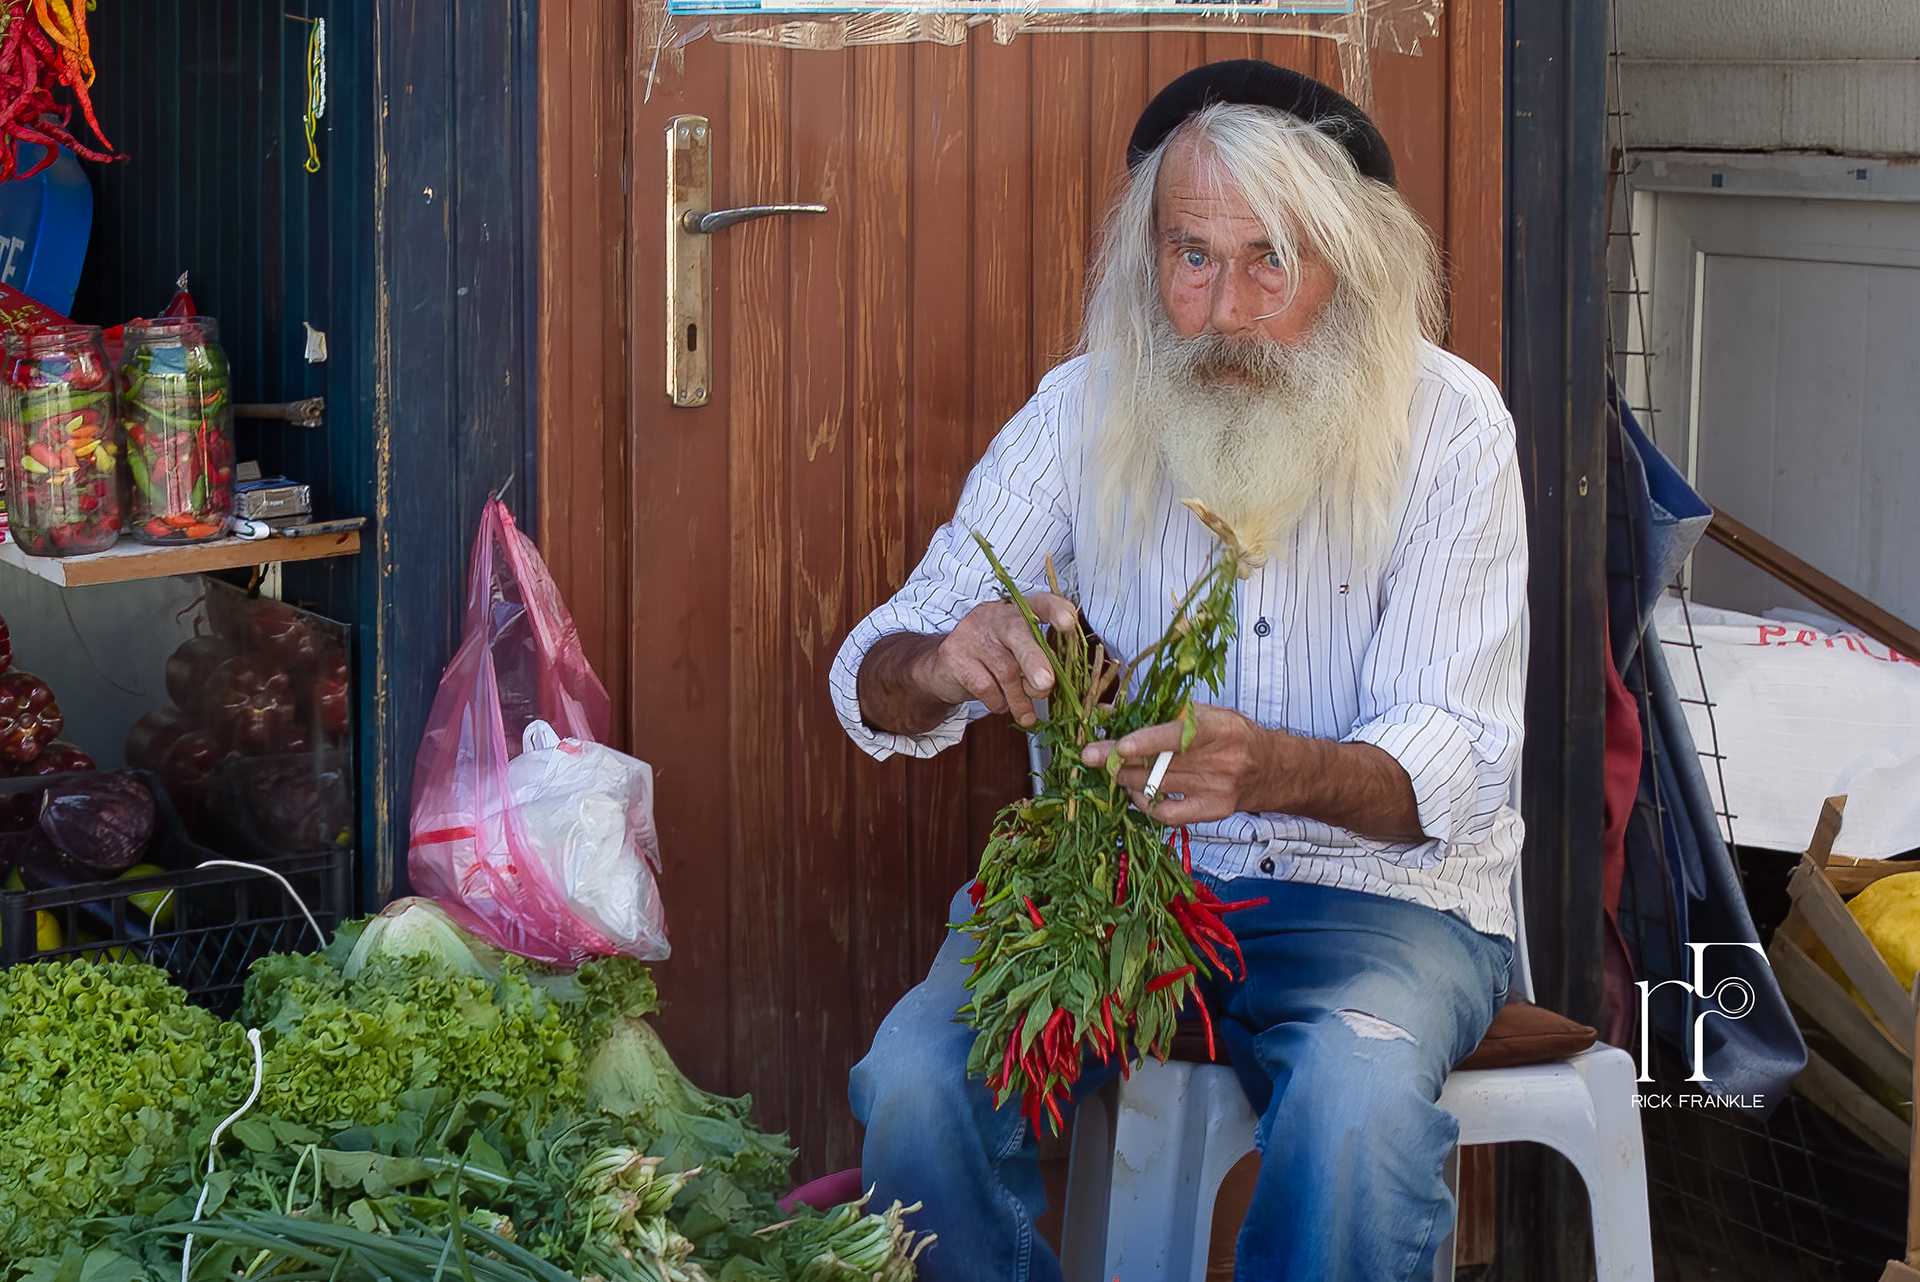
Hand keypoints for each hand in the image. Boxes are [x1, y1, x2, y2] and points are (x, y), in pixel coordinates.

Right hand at [915, 593, 1078, 728]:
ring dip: (1020, 698)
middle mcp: (995, 615)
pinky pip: (985, 686)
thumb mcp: (1019, 651)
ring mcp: (972, 633)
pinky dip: (999, 702)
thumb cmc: (994, 658)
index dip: (1055, 610)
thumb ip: (1041, 659)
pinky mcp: (954, 655)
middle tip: (1045, 684)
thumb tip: (1056, 684)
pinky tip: (1000, 702)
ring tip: (1027, 714)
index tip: (1068, 623)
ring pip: (1005, 669)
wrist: (944, 667)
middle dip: (1035, 661)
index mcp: (1018, 610)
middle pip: (1018, 633)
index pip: (1041, 603)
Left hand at [1079, 703, 1276, 824]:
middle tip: (1089, 755)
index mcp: (1219, 728)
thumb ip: (1160, 712)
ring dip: (1126, 778)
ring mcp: (1215, 790)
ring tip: (1111, 769)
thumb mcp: (1204, 712)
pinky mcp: (1212, 812)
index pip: (1179, 736)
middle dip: (1118, 760)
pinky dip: (1145, 803)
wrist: (1269, 768)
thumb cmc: (1231, 734)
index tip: (1120, 746)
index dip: (1147, 741)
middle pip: (1159, 763)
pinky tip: (1136, 792)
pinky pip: (1168, 814)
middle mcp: (1220, 761)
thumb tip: (1108, 713)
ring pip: (1157, 786)